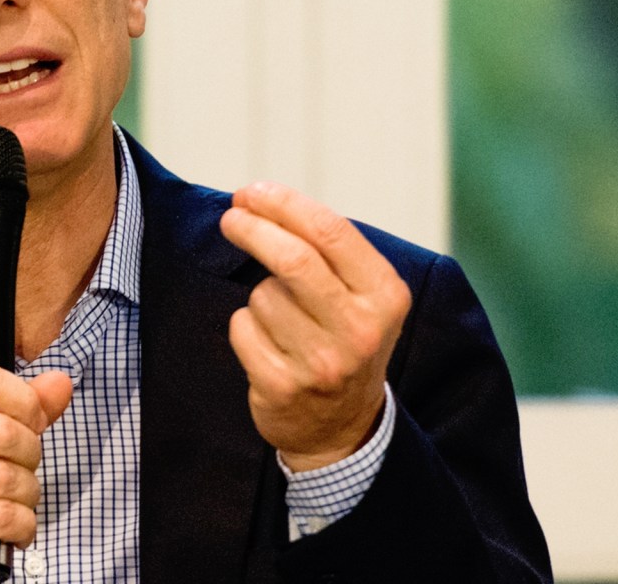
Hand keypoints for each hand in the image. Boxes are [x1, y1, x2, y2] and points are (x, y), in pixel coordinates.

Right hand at [0, 362, 71, 583]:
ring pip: (8, 478)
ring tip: (10, 508)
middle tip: (16, 478)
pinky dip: (21, 528)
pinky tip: (9, 533)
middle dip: (29, 460)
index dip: (23, 402)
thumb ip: (14, 413)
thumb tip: (59, 383)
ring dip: (26, 499)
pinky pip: (4, 516)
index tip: (28, 426)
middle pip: (4, 432)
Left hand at [220, 182, 408, 470]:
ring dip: (259, 296)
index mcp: (385, 296)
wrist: (342, 426)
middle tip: (231, 217)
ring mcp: (322, 362)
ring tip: (283, 322)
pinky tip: (268, 346)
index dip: (283, 203)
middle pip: (292, 258)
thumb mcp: (360, 296)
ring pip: (262, 295)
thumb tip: (256, 200)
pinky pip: (242, 328)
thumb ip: (325, 250)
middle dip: (252, 228)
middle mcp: (360, 329)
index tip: (251, 193)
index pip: (330, 231)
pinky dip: (245, 327)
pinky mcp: (282, 385)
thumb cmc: (342, 339)